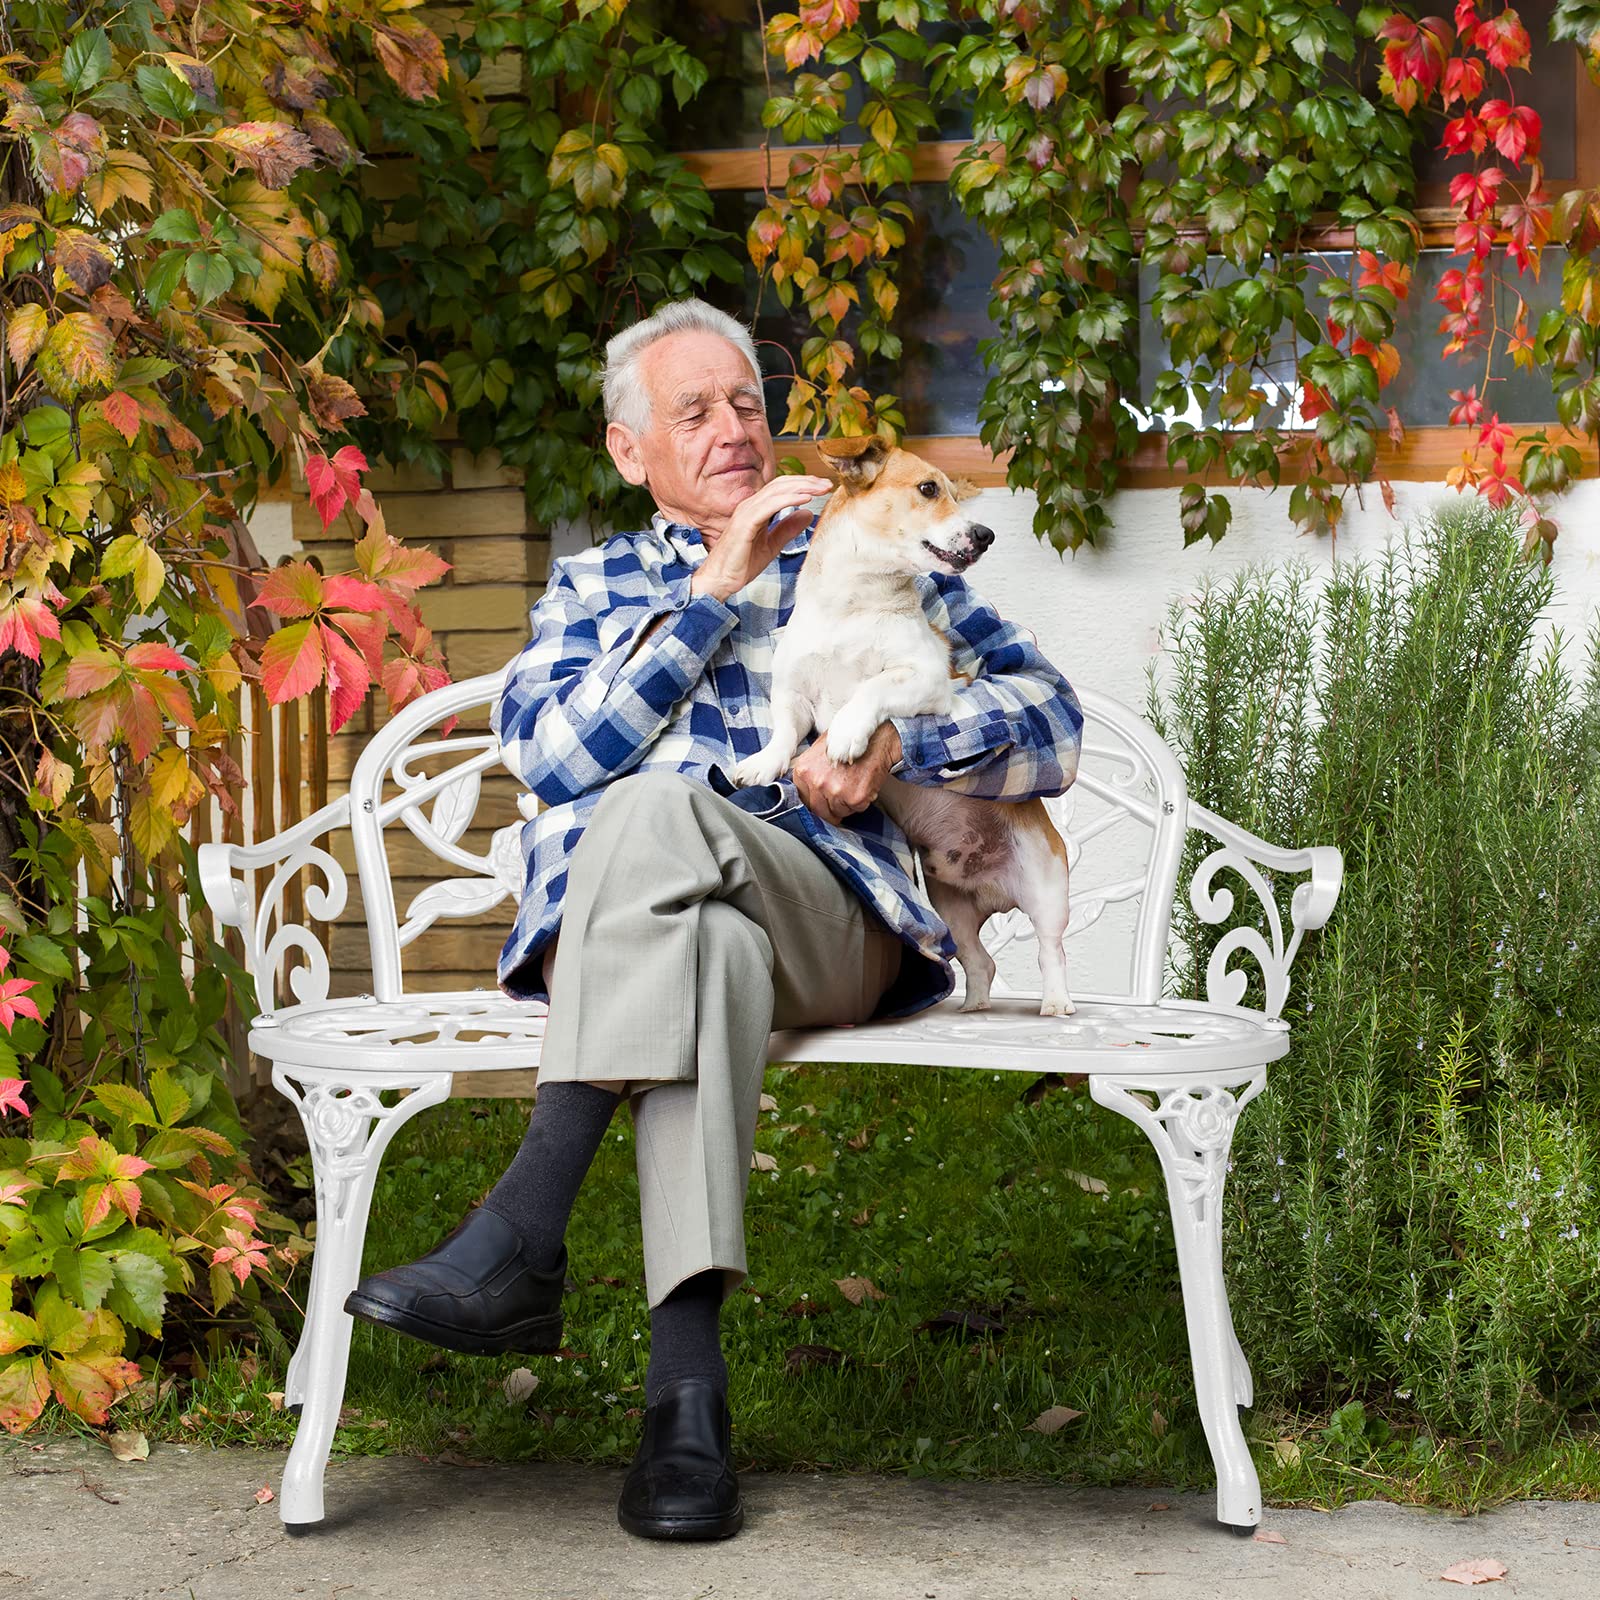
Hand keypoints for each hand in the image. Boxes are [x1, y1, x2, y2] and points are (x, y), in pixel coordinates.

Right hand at [690, 473, 833, 601]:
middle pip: (781, 484)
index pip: (782, 489)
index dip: (803, 484)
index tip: (823, 487)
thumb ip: (787, 528)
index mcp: (756, 509)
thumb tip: (807, 513)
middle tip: (827, 484)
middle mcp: (750, 505)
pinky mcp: (745, 523)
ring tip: (821, 487)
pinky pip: (770, 506)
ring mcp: (746, 512)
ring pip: (777, 491)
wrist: (719, 580)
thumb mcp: (772, 545)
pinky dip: (789, 499)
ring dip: (802, 487)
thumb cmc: (740, 564)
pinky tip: (805, 498)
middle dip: (806, 482)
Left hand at [791, 721, 901, 825]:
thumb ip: (810, 771)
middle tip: (839, 800)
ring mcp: (835, 791)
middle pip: (818, 811)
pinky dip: (860, 802)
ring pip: (837, 812)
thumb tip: (808, 790)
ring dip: (845, 805)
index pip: (803, 799)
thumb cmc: (849, 741)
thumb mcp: (819, 750)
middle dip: (829, 808)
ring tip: (853, 786)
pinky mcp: (854, 798)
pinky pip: (855, 810)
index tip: (822, 801)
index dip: (814, 801)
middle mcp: (817, 781)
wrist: (876, 738)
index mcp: (804, 770)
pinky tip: (863, 785)